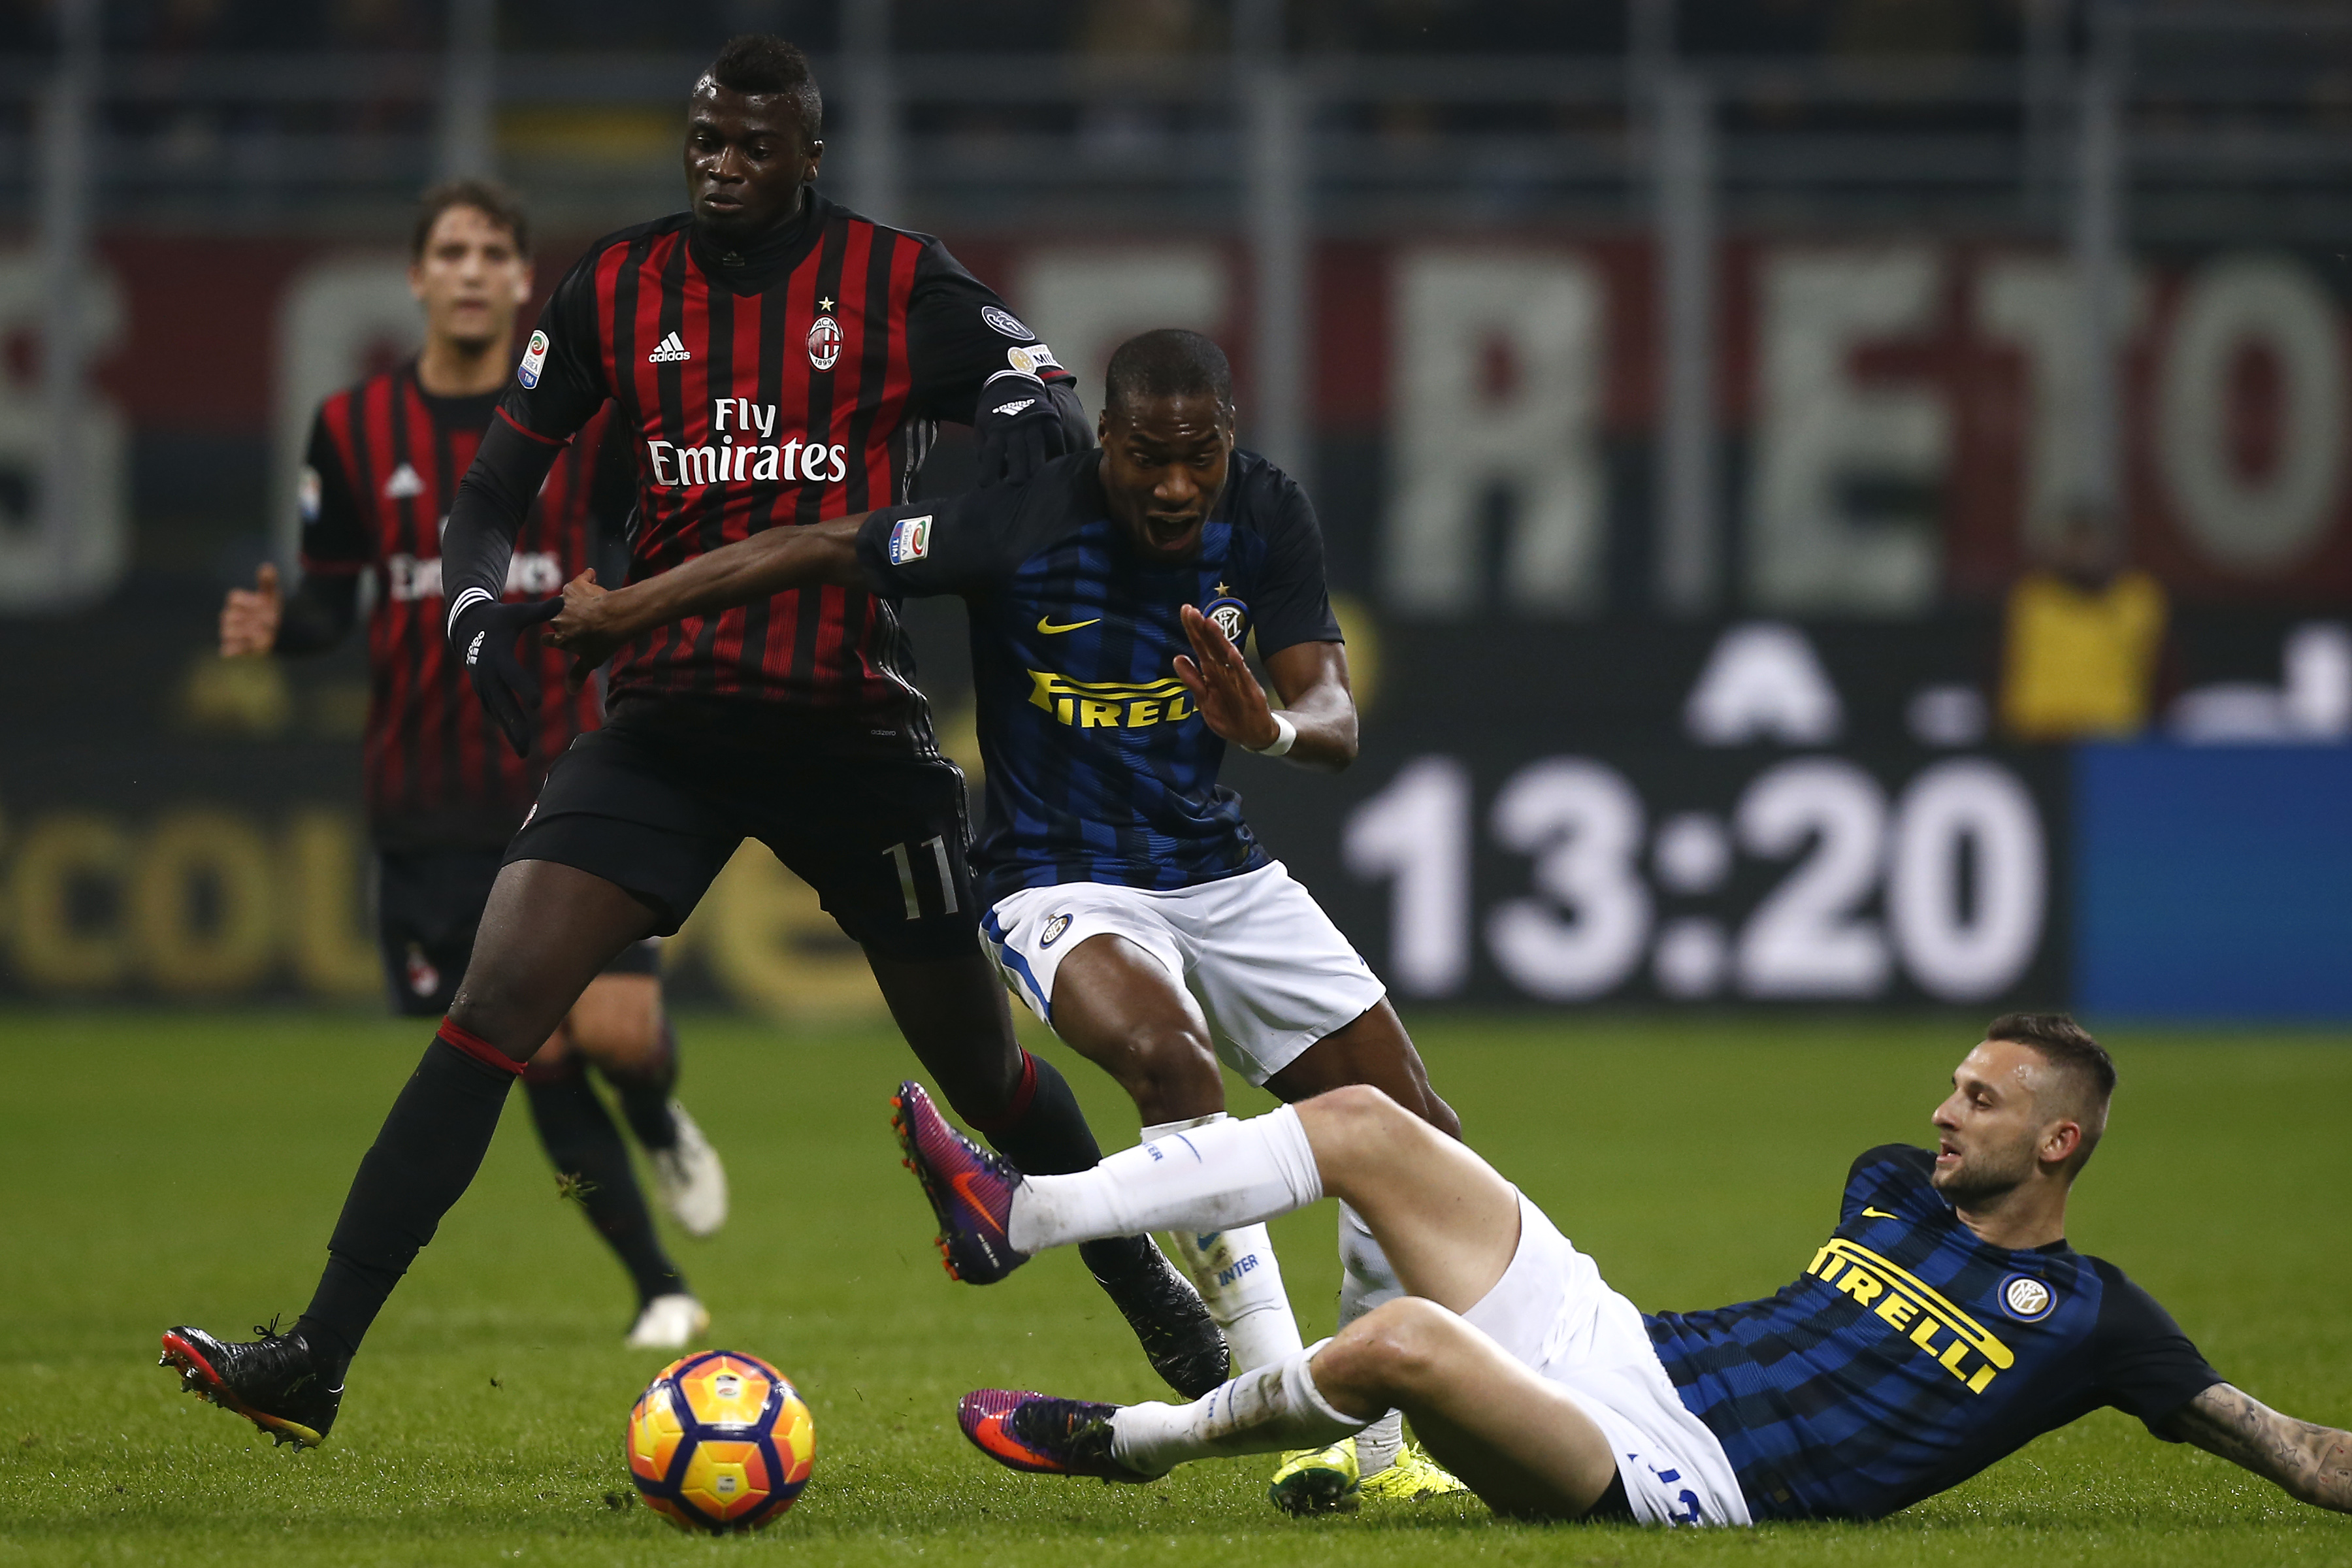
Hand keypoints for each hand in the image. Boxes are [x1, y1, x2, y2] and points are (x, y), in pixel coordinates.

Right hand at [220, 562, 282, 655]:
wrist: (280, 631)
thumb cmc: (273, 611)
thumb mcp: (272, 596)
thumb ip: (268, 582)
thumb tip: (267, 566)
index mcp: (236, 602)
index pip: (234, 598)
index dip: (250, 602)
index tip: (263, 605)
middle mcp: (229, 617)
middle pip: (229, 616)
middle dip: (248, 618)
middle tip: (266, 622)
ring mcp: (230, 632)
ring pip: (227, 632)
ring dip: (245, 633)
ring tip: (262, 633)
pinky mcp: (233, 648)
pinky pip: (227, 650)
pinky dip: (238, 649)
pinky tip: (254, 646)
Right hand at [450, 592, 564, 755]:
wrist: (467, 625)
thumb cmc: (498, 618)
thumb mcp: (517, 613)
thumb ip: (540, 611)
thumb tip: (563, 600)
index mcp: (498, 655)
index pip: (513, 675)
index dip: (524, 688)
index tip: (538, 703)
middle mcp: (488, 674)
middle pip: (503, 704)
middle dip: (515, 726)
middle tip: (527, 748)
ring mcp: (483, 684)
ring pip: (498, 712)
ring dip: (510, 731)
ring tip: (524, 752)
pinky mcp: (483, 689)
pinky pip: (494, 710)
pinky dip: (504, 724)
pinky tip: (516, 740)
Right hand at [545, 569, 621, 689]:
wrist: (613, 618)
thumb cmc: (603, 641)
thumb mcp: (591, 660)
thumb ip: (578, 674)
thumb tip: (570, 691)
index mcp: (560, 639)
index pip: (547, 640)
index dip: (552, 639)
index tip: (554, 639)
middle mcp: (557, 619)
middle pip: (554, 620)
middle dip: (564, 620)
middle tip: (579, 620)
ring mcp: (565, 602)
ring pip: (565, 600)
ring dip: (574, 601)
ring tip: (589, 602)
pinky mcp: (576, 586)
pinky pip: (581, 579)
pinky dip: (587, 578)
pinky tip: (593, 575)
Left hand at [972, 370, 1074, 486]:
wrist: (1013, 381)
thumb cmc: (995, 411)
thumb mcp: (982, 425)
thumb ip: (983, 448)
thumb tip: (992, 473)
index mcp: (996, 429)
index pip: (991, 452)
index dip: (988, 469)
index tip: (985, 485)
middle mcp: (1015, 426)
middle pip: (1016, 452)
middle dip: (1016, 470)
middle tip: (1017, 485)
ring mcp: (1033, 422)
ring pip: (1036, 445)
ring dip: (1037, 463)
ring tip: (1038, 479)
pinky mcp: (1048, 418)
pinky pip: (1055, 437)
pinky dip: (1058, 451)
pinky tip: (1058, 464)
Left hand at [1174, 602, 1281, 750]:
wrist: (1252, 734)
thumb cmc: (1228, 714)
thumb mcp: (1204, 700)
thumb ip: (1191, 679)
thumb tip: (1177, 658)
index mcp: (1212, 672)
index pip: (1201, 646)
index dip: (1193, 630)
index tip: (1185, 611)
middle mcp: (1224, 671)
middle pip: (1211, 646)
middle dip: (1201, 628)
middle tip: (1191, 610)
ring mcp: (1237, 679)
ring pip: (1226, 656)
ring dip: (1218, 640)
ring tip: (1209, 623)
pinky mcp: (1250, 691)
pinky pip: (1242, 677)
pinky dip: (1237, 665)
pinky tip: (1232, 653)